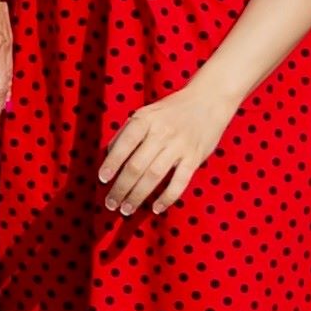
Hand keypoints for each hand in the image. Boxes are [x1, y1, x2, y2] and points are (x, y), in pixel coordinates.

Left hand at [96, 74, 242, 216]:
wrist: (208, 100)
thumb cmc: (171, 110)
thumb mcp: (146, 113)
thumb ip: (127, 132)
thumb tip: (109, 156)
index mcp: (144, 119)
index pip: (123, 144)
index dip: (111, 163)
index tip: (102, 179)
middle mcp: (161, 133)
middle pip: (136, 165)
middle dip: (121, 188)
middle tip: (111, 203)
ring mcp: (179, 146)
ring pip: (154, 176)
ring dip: (138, 195)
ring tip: (126, 209)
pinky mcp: (195, 157)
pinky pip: (180, 182)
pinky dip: (167, 197)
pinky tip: (156, 208)